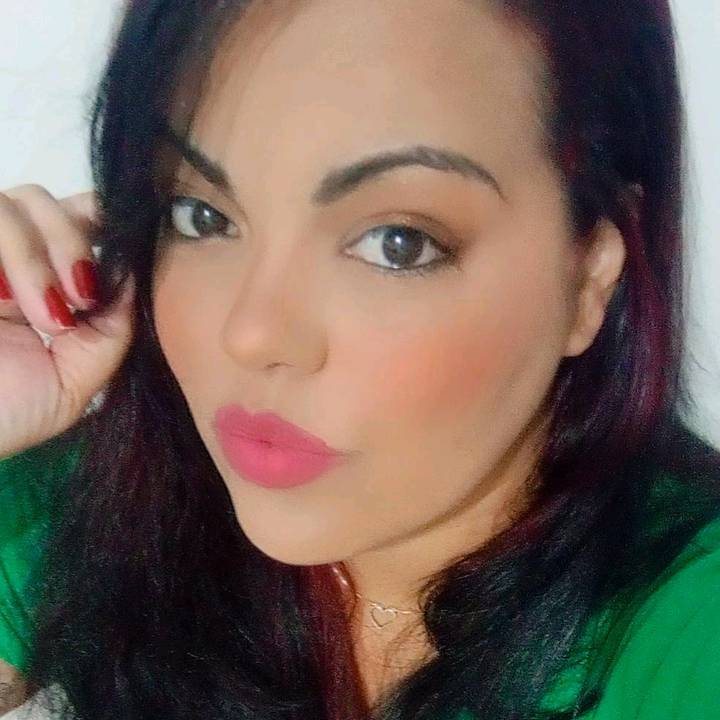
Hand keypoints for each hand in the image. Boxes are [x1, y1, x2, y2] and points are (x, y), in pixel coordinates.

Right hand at [0, 185, 134, 458]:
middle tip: (81, 298)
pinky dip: (7, 258)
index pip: (72, 219)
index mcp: (35, 282)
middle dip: (73, 242)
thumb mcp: (75, 381)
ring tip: (45, 319)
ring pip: (10, 204)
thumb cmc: (5, 416)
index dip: (99, 224)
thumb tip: (135, 277)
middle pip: (44, 200)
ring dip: (35, 259)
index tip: (113, 262)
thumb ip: (112, 331)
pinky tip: (6, 302)